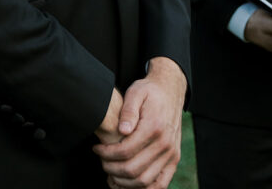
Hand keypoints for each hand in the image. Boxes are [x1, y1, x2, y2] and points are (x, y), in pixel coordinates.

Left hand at [93, 57, 185, 188]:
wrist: (170, 91)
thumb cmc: (149, 92)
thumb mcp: (136, 92)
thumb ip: (128, 111)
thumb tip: (122, 130)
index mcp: (154, 127)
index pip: (126, 150)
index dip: (107, 153)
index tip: (96, 149)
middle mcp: (165, 144)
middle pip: (133, 169)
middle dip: (112, 169)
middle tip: (102, 161)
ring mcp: (171, 154)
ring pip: (145, 181)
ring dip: (125, 182)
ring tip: (111, 173)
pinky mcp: (174, 160)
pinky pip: (160, 184)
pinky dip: (144, 188)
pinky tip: (129, 181)